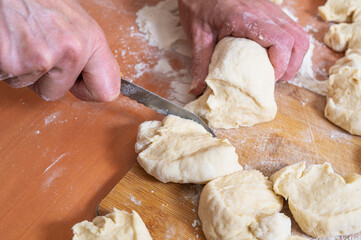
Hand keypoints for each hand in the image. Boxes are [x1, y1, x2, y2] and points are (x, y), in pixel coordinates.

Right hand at [0, 0, 119, 100]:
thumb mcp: (75, 21)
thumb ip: (86, 50)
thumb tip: (93, 76)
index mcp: (91, 40)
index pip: (107, 90)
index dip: (90, 91)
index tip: (80, 85)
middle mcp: (71, 50)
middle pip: (59, 92)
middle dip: (47, 78)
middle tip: (39, 48)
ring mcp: (43, 58)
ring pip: (34, 86)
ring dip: (27, 70)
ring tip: (24, 40)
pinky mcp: (15, 64)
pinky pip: (13, 80)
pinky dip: (9, 66)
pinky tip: (11, 43)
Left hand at [178, 0, 309, 94]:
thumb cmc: (200, 5)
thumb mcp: (197, 36)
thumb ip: (200, 64)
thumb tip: (198, 90)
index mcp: (247, 19)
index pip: (281, 42)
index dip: (281, 65)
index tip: (267, 79)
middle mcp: (265, 13)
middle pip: (298, 40)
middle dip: (291, 66)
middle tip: (273, 79)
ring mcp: (271, 10)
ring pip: (298, 34)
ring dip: (293, 57)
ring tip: (276, 71)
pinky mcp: (270, 11)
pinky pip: (290, 29)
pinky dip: (288, 46)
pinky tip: (272, 56)